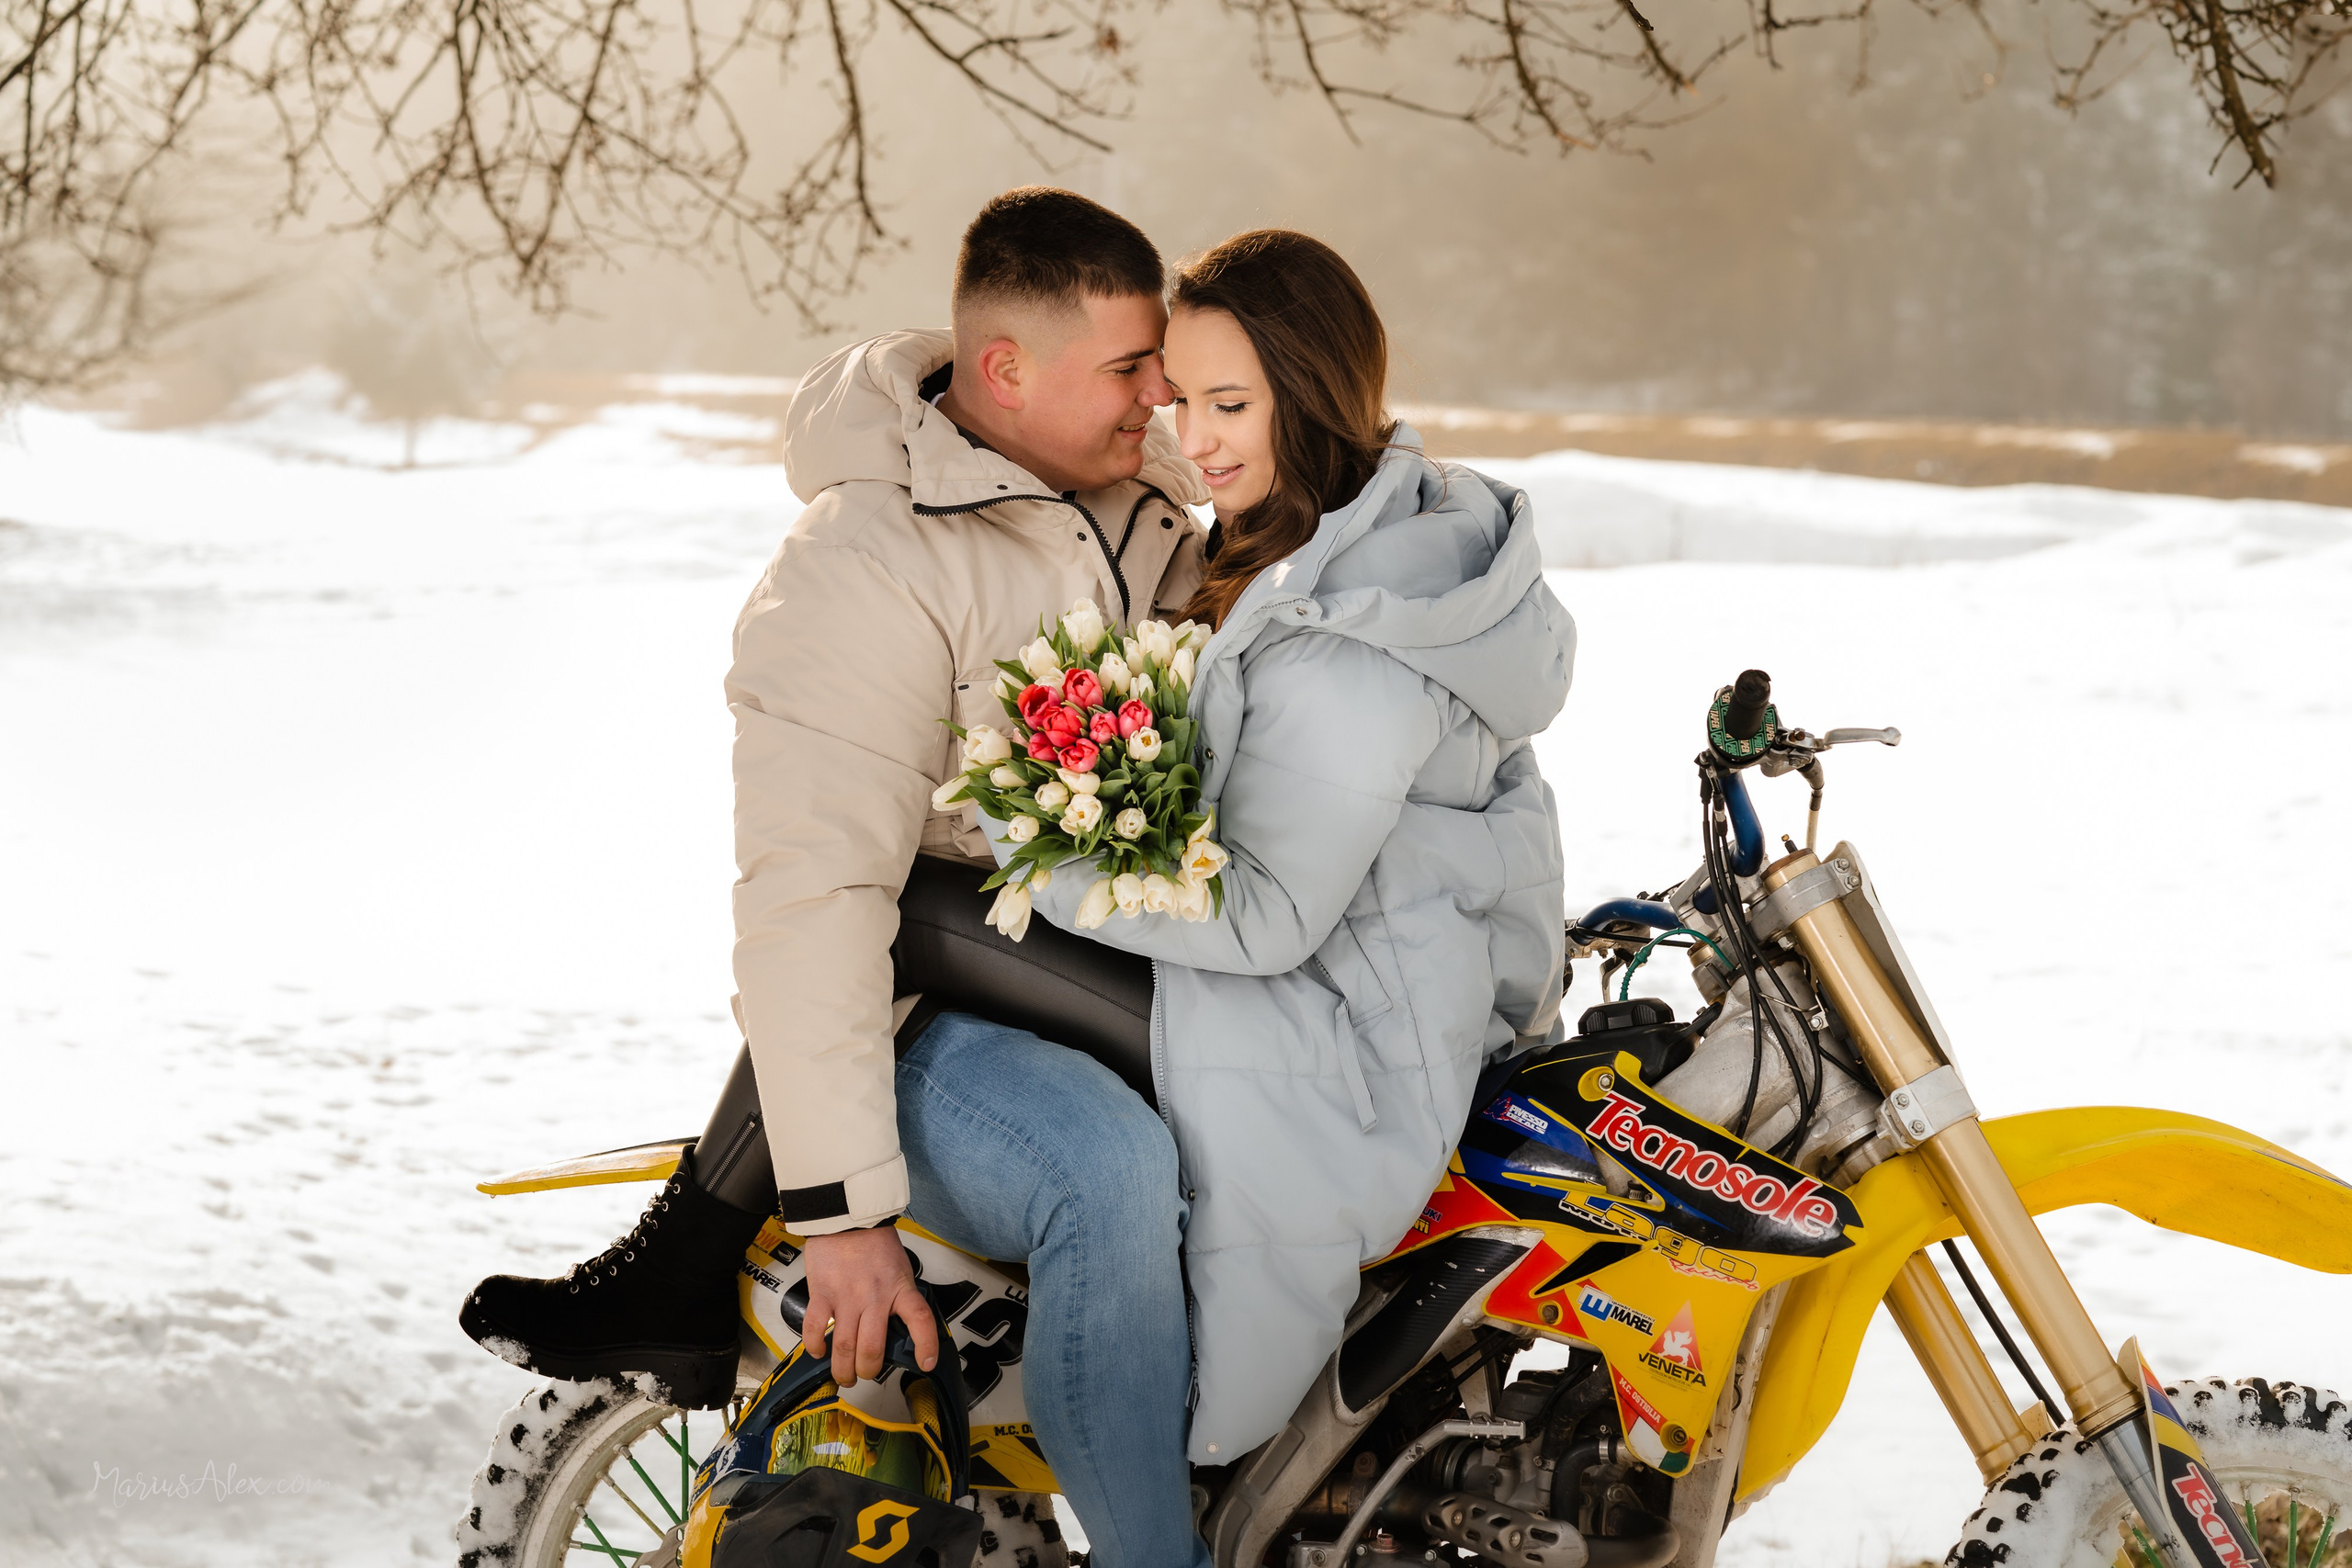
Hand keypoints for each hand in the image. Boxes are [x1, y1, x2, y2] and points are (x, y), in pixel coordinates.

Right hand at [800, 1224, 939, 1386]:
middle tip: (865, 1375)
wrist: (847, 1217)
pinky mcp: (822, 1293)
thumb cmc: (875, 1243)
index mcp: (900, 1289)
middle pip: (872, 1350)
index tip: (926, 1363)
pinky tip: (818, 1351)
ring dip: (842, 1369)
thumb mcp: (900, 1269)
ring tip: (843, 1375)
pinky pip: (816, 1329)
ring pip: (844, 1348)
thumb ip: (899, 1297)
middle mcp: (875, 1297)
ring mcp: (846, 1297)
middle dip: (868, 1371)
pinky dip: (815, 1346)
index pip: (921, 1320)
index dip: (926, 1346)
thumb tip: (897, 1328)